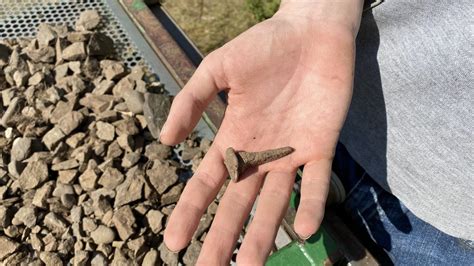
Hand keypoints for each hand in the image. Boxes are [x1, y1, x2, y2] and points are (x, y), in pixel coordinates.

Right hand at [160, 1, 363, 263]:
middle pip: (237, 204)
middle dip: (223, 238)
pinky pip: (316, 183)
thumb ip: (190, 100)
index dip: (190, 212)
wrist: (311, 32)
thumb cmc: (263, 46)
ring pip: (274, 203)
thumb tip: (165, 142)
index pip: (206, 183)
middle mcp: (260, 154)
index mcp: (233, 137)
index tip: (174, 243)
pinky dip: (310, 206)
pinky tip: (302, 231)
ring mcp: (291, 153)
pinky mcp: (322, 147)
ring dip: (263, 235)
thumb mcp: (217, 68)